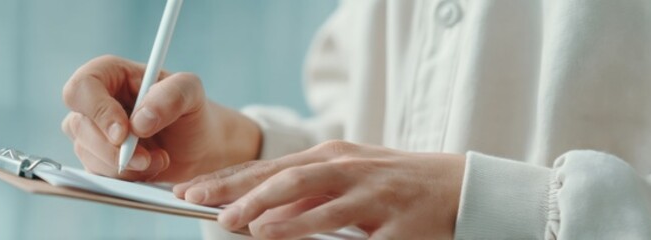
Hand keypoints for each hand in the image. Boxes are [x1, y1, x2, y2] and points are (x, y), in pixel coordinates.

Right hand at [61, 55, 260, 181]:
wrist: (198, 146)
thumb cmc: (191, 111)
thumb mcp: (191, 92)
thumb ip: (170, 96)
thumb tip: (139, 121)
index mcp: (109, 74)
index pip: (81, 88)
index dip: (97, 111)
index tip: (123, 133)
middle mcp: (95, 101)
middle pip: (78, 125)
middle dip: (112, 149)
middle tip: (145, 158)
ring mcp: (92, 131)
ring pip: (86, 152)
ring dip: (124, 165)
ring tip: (158, 159)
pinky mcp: (97, 158)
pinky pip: (97, 172)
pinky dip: (125, 176)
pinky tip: (149, 168)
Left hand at [172, 141, 465, 238]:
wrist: (460, 190)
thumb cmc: (394, 190)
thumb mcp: (346, 184)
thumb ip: (305, 198)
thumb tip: (255, 216)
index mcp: (330, 157)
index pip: (268, 167)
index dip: (227, 179)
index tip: (190, 190)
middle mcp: (347, 167)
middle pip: (284, 176)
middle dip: (239, 190)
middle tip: (202, 204)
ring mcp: (370, 191)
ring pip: (313, 196)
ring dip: (272, 210)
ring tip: (239, 223)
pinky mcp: (393, 219)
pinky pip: (348, 227)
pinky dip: (311, 231)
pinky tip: (283, 235)